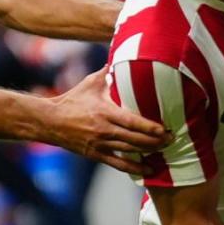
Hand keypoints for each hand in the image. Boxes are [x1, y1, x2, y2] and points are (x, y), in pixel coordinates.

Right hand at [44, 68, 169, 175]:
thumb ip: (107, 71)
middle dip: (156, 141)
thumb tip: (122, 53)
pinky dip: (134, 168)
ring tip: (165, 149)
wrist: (50, 121)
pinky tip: (148, 171)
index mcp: (104, 112)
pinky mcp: (96, 155)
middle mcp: (104, 130)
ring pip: (130, 151)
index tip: (165, 129)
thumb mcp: (89, 83)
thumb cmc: (72, 100)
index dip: (149, 127)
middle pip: (135, 139)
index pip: (132, 122)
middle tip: (172, 138)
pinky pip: (119, 164)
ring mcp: (100, 144)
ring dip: (149, 152)